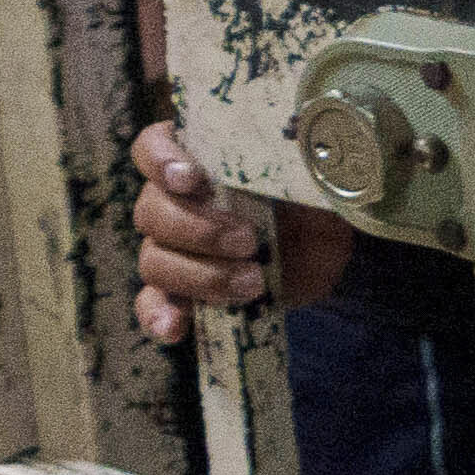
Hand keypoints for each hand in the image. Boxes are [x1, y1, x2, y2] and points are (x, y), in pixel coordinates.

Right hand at [126, 112, 340, 339]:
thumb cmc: (310, 199)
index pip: (151, 147)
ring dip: (200, 275)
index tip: (192, 179)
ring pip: (154, 260)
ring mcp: (172, 248)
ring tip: (252, 282)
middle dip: (199, 230)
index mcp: (196, 157)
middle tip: (248, 240)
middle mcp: (173, 200)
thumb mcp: (309, 176)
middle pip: (151, 212)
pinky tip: (176, 327)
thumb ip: (293, 164)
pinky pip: (151, 303)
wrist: (323, 248)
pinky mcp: (182, 291)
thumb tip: (307, 156)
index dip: (161, 162)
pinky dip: (158, 315)